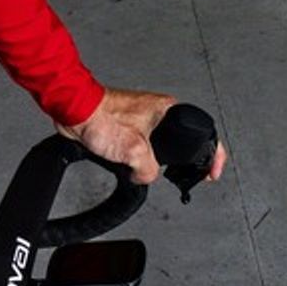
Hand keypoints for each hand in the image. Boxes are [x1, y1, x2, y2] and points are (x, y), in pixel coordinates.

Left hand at [63, 87, 224, 188]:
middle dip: (175, 161)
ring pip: (158, 147)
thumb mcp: (134, 151)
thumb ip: (149, 170)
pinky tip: (127, 162)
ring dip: (150, 160)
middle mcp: (159, 112)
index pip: (202, 132)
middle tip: (176, 174)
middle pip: (180, 142)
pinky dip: (136, 158)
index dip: (211, 155)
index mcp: (169, 110)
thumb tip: (146, 176)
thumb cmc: (101, 118)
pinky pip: (141, 147)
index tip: (212, 171)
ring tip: (140, 166)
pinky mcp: (128, 126)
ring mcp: (143, 119)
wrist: (74, 112)